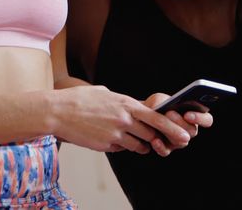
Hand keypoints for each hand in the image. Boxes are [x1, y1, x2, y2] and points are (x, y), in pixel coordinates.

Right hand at [46, 86, 191, 156]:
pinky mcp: (105, 145)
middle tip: (166, 142)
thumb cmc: (80, 100)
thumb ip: (122, 101)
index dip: (171, 127)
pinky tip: (113, 139)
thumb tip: (132, 105)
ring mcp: (115, 134)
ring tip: (135, 139)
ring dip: (140, 144)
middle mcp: (124, 119)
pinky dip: (122, 146)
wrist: (58, 112)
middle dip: (158, 138)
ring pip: (138, 145)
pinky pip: (121, 149)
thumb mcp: (105, 93)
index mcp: (126, 104)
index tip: (183, 134)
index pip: (156, 117)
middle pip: (151, 134)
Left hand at [143, 93, 214, 151]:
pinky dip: (160, 146)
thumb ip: (165, 102)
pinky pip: (166, 151)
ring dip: (170, 132)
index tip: (188, 114)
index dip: (200, 119)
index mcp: (194, 116)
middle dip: (181, 122)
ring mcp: (179, 141)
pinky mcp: (166, 149)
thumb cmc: (155, 105)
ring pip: (180, 142)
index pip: (207, 120)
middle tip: (170, 113)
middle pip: (192, 131)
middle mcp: (189, 130)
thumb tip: (169, 109)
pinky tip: (154, 140)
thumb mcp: (159, 99)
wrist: (141, 117)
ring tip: (161, 123)